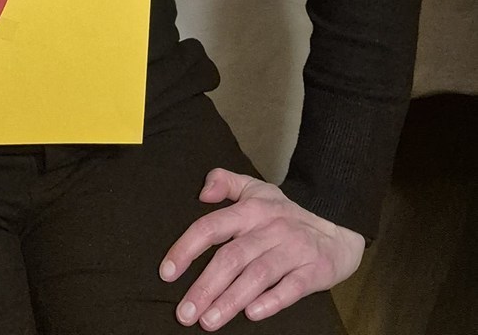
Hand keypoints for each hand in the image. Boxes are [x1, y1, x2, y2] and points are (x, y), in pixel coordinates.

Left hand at [159, 169, 364, 328]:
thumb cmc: (285, 214)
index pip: (211, 227)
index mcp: (250, 209)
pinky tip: (252, 315)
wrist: (336, 231)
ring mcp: (292, 249)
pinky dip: (271, 301)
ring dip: (230, 300)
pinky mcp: (313, 271)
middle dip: (204, 287)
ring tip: (208, 322)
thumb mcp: (255, 189)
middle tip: (184, 313)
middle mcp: (269, 228)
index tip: (167, 273)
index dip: (187, 249)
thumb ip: (224, 181)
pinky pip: (291, 287)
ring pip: (257, 275)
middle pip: (231, 258)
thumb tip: (202, 191)